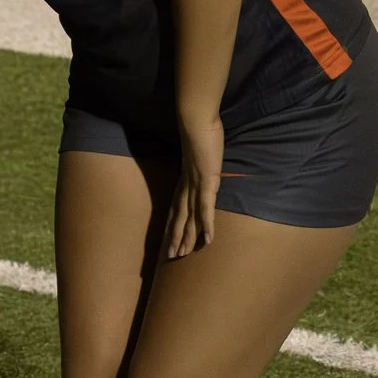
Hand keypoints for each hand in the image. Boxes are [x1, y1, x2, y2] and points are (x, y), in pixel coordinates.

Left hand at [165, 115, 223, 259]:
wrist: (196, 121)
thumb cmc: (200, 134)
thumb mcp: (200, 154)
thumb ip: (201, 166)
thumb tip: (205, 170)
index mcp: (184, 181)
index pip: (177, 209)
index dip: (174, 226)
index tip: (170, 240)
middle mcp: (186, 187)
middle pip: (179, 217)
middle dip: (176, 237)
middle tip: (171, 256)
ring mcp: (195, 186)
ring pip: (189, 217)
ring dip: (187, 237)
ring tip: (183, 255)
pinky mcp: (206, 182)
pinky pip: (206, 208)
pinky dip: (207, 225)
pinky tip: (208, 240)